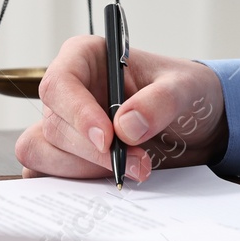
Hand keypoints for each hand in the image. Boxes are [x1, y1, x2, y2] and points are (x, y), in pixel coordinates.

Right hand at [15, 35, 226, 182]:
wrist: (193, 123)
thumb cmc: (183, 90)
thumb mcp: (185, 87)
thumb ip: (160, 101)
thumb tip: (126, 127)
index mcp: (85, 57)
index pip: (60, 83)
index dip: (77, 113)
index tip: (107, 139)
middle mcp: (68, 90)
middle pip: (54, 125)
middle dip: (94, 152)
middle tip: (137, 163)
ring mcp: (63, 123)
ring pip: (45, 152)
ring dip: (87, 170)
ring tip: (135, 169)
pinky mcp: (67, 153)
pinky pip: (50, 173)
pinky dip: (77, 183)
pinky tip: (112, 179)